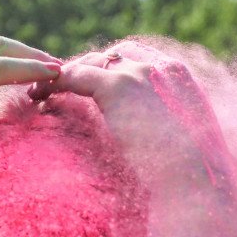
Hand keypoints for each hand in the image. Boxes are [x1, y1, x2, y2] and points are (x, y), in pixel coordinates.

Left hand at [32, 42, 233, 192]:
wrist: (195, 181)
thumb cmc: (196, 175)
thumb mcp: (191, 144)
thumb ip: (176, 131)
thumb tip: (167, 143)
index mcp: (184, 79)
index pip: (142, 59)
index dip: (117, 70)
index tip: (98, 87)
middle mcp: (162, 67)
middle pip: (116, 55)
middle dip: (90, 69)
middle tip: (66, 87)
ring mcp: (139, 73)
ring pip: (92, 62)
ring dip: (68, 75)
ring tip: (45, 92)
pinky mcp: (116, 86)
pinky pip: (74, 76)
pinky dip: (54, 83)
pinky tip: (40, 96)